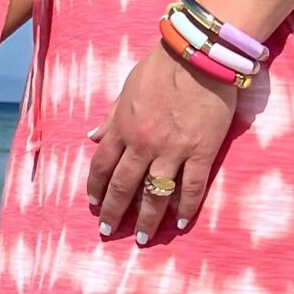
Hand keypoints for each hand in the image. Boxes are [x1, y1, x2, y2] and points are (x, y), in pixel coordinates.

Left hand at [87, 41, 237, 243]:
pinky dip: (185, 208)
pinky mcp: (201, 152)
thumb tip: (92, 137)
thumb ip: (111, 116)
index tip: (94, 203)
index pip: (103, 165)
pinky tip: (179, 223)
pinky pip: (192, 188)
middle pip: (124, 186)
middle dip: (115, 211)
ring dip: (147, 220)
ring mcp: (173, 151)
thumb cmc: (162, 66)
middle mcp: (143, 144)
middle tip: (110, 230)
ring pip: (155, 195)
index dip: (97, 187)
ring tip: (143, 238)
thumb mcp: (127, 88)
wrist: (199, 55)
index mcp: (123, 127)